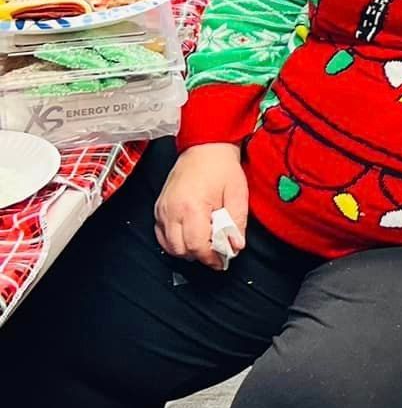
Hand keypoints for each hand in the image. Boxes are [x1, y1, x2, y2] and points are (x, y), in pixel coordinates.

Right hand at [154, 144, 248, 268]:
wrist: (205, 147)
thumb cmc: (221, 167)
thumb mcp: (237, 194)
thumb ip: (237, 223)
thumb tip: (236, 245)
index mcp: (192, 207)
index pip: (197, 246)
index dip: (210, 258)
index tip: (222, 260)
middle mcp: (172, 210)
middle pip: (181, 250)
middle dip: (200, 256)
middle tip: (216, 253)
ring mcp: (162, 209)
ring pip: (169, 245)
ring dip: (187, 250)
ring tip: (205, 243)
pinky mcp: (159, 207)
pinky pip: (162, 234)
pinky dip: (175, 241)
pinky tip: (191, 235)